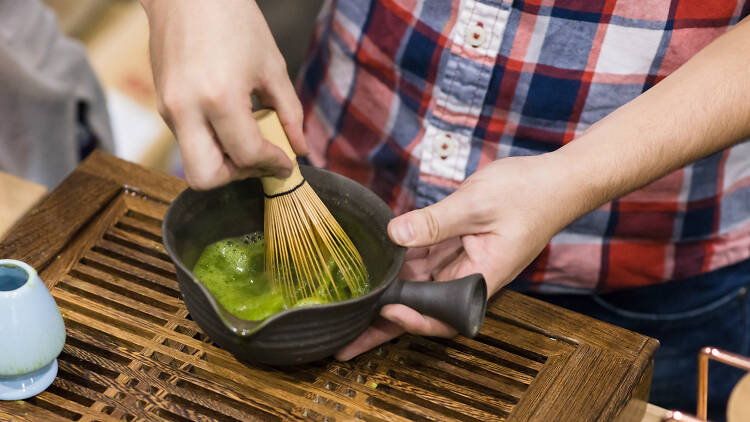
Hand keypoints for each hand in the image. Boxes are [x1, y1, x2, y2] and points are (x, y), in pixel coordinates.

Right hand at [141, 0, 307, 189]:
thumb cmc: (232, 19)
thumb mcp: (271, 66)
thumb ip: (289, 113)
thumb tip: (301, 149)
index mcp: (218, 97)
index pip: (246, 155)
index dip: (272, 164)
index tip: (286, 163)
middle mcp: (186, 109)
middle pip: (205, 178)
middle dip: (237, 177)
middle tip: (259, 161)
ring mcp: (168, 109)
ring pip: (193, 163)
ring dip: (223, 162)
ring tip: (247, 136)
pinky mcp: (162, 105)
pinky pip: (187, 141)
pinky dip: (211, 143)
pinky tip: (230, 121)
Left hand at [336, 154, 581, 359]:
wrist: (556, 180)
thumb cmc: (530, 194)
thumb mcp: (476, 204)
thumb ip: (434, 222)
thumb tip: (394, 235)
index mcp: (482, 277)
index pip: (442, 316)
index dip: (410, 320)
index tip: (383, 309)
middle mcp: (470, 276)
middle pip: (423, 306)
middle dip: (385, 316)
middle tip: (346, 328)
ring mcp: (463, 261)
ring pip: (419, 283)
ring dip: (389, 288)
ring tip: (350, 300)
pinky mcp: (457, 244)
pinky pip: (424, 257)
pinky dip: (401, 260)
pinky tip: (375, 260)